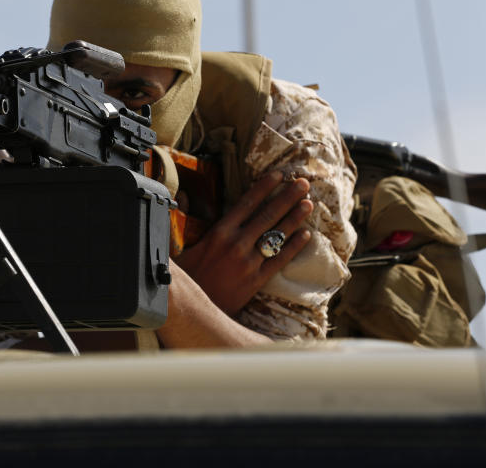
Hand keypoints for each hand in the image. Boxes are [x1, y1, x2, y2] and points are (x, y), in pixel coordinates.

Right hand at [174, 171, 313, 315]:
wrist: (191, 310)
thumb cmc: (185, 277)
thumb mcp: (176, 245)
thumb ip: (181, 218)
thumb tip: (184, 195)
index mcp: (219, 233)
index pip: (246, 204)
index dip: (264, 188)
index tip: (278, 175)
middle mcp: (237, 244)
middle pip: (267, 216)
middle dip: (287, 197)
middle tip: (303, 184)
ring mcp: (249, 262)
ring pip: (277, 236)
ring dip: (295, 218)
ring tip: (308, 204)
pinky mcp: (256, 280)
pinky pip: (280, 260)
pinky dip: (294, 247)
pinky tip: (306, 235)